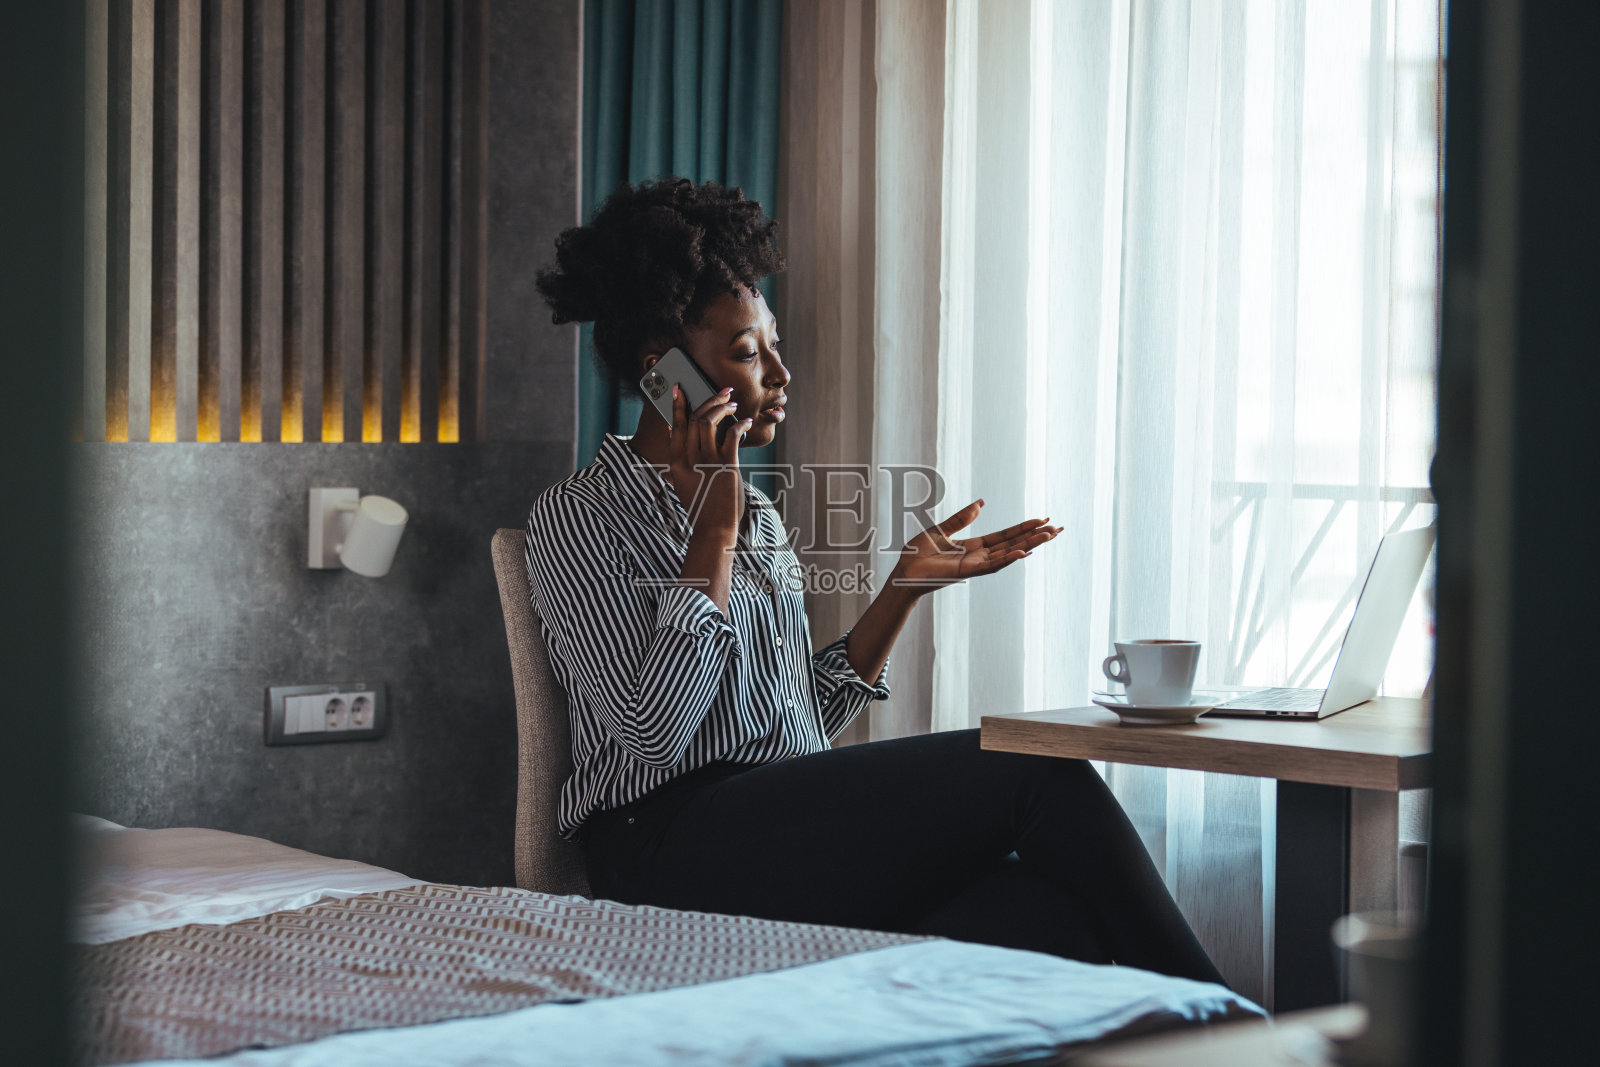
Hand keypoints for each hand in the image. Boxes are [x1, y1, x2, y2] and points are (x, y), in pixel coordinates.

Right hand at [664, 383, 753, 540]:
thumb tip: (684, 436)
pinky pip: (731, 436)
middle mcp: (689, 460)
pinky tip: (745, 421)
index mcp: (675, 464)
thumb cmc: (702, 507)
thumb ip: (683, 461)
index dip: (677, 405)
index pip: (675, 427)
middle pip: (694, 419)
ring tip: (733, 404)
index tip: (680, 388)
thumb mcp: (684, 483)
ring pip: (709, 422)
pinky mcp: (727, 466)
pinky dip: (739, 425)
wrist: (713, 530)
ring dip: (722, 408)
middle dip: (708, 400)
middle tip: (721, 392)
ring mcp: (707, 463)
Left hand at [888, 499, 1060, 596]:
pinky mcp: (967, 572)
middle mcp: (978, 557)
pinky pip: (992, 566)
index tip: (1041, 520)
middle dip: (1035, 537)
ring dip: (1029, 545)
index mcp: (973, 547)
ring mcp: (975, 566)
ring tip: (1049, 537)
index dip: (1023, 528)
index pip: (1004, 536)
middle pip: (1013, 544)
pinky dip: (1008, 559)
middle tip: (1057, 528)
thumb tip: (981, 503)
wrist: (904, 570)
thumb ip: (962, 518)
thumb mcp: (942, 529)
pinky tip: (1024, 552)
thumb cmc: (918, 553)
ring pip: (1008, 554)